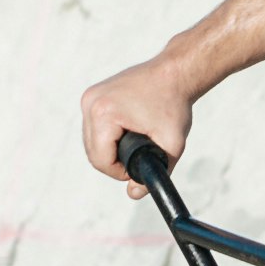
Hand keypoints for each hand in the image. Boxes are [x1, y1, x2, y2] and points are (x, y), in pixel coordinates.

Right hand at [79, 54, 195, 185]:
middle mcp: (91, 103)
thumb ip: (154, 173)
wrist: (175, 71)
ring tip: (133, 147)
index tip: (138, 168)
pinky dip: (106, 136)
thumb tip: (134, 194)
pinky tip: (124, 135)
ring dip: (108, 150)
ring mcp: (89, 97)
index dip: (119, 172)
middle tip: (138, 160)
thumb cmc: (175, 104)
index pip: (101, 160)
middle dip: (113, 163)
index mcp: (104, 114)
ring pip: (90, 141)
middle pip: (92, 152)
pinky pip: (93, 127)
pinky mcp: (92, 94)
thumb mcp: (172, 144)